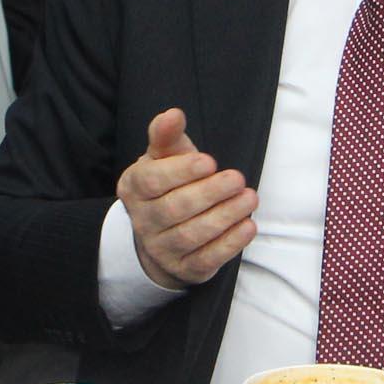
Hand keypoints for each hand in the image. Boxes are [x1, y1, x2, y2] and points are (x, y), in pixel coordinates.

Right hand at [119, 108, 257, 289]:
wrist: (162, 233)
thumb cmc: (168, 184)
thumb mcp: (164, 157)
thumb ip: (167, 136)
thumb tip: (173, 114)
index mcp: (134, 188)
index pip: (152, 180)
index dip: (181, 172)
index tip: (210, 162)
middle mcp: (143, 221)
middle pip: (174, 209)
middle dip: (210, 193)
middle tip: (238, 179)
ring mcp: (161, 249)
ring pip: (191, 235)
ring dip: (224, 216)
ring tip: (249, 199)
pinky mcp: (184, 269)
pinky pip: (206, 259)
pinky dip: (230, 244)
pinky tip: (248, 226)